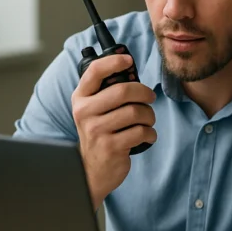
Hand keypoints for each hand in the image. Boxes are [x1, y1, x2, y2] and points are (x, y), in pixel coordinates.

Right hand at [71, 54, 156, 205]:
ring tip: (147, 121)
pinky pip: (141, 132)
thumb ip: (106, 91)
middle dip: (144, 93)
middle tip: (150, 98)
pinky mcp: (111, 147)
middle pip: (123, 91)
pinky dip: (150, 134)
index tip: (128, 60)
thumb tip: (128, 67)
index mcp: (81, 98)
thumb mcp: (94, 110)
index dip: (114, 61)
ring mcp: (96, 131)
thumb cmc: (100, 133)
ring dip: (149, 116)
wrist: (91, 170)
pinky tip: (146, 136)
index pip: (94, 71)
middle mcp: (85, 112)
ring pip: (136, 112)